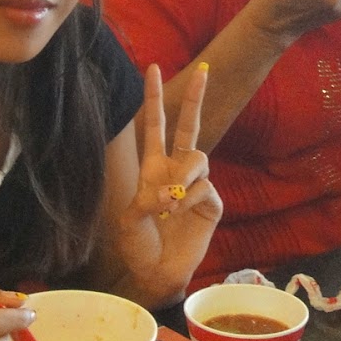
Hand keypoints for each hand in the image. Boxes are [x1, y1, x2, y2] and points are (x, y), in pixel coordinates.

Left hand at [124, 64, 220, 283]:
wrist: (157, 272)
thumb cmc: (138, 246)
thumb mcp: (129, 221)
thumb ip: (144, 200)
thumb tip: (169, 191)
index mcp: (154, 167)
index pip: (156, 126)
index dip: (154, 98)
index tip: (153, 68)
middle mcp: (176, 171)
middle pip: (189, 127)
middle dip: (196, 98)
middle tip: (203, 69)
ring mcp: (196, 186)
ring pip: (198, 158)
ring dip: (184, 175)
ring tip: (170, 202)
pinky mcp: (211, 203)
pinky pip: (205, 188)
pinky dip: (189, 199)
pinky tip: (179, 214)